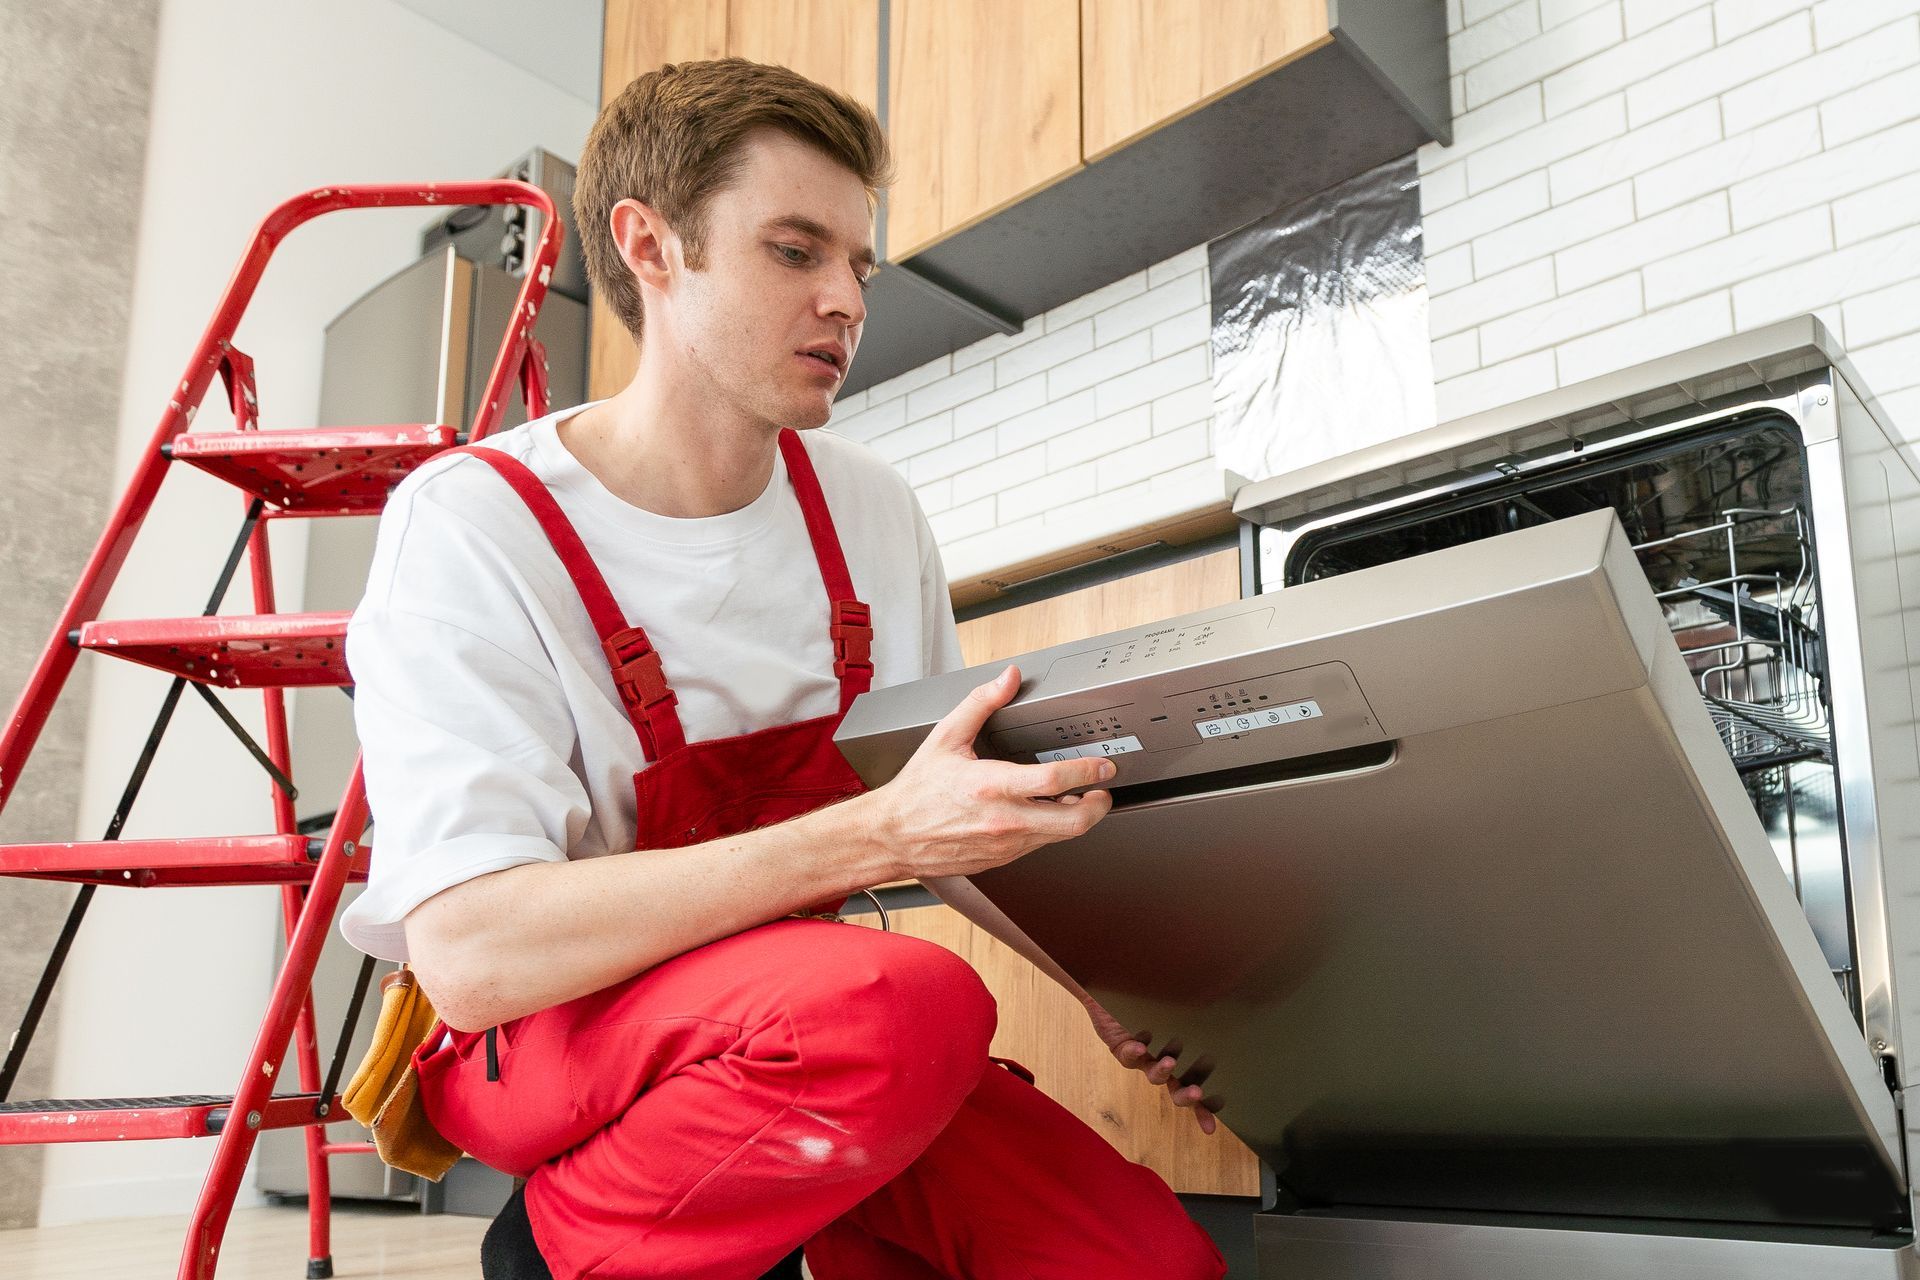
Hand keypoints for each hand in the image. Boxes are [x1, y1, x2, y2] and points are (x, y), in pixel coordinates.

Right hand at [869, 665, 1115, 880]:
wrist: (893, 835)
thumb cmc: (917, 791)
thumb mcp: (946, 737)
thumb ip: (981, 703)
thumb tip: (1007, 679)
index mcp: (991, 786)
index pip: (1054, 780)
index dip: (1087, 772)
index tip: (1101, 765)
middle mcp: (1003, 820)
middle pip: (1072, 823)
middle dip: (1097, 806)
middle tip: (1103, 791)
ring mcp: (1005, 844)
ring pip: (1059, 837)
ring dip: (1074, 818)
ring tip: (1074, 799)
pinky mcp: (1002, 859)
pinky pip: (1038, 845)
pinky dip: (1049, 829)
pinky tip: (1042, 813)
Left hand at [1087, 998, 1220, 1134]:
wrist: (1113, 991)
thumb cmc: (1151, 1001)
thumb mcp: (1176, 1009)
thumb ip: (1197, 1009)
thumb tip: (1230, 994)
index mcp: (1179, 1058)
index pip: (1194, 1086)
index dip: (1202, 1109)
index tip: (1210, 1128)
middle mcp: (1161, 1062)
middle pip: (1175, 1088)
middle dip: (1186, 1096)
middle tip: (1197, 1094)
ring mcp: (1142, 1057)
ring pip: (1153, 1074)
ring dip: (1162, 1071)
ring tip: (1170, 1063)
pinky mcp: (1121, 1048)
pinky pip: (1128, 1054)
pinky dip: (1134, 1051)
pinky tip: (1140, 1046)